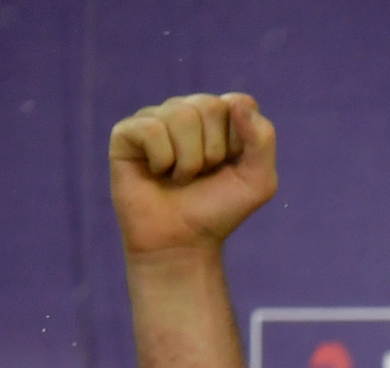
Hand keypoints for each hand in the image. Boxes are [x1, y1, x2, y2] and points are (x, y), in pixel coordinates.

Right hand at [108, 91, 277, 259]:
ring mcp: (155, 118)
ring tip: (179, 178)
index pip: (239, 102)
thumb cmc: (217, 210)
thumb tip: (237, 102)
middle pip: (209, 106)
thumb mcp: (258, 181)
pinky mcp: (127, 132)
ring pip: (181, 116)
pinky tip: (156, 173)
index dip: (237, 142)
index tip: (229, 166)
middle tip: (201, 175)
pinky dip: (161, 160)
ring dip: (187, 161)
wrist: (181, 243)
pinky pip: (152, 129)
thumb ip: (262, 139)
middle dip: (212, 152)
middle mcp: (187, 111)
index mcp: (220, 117)